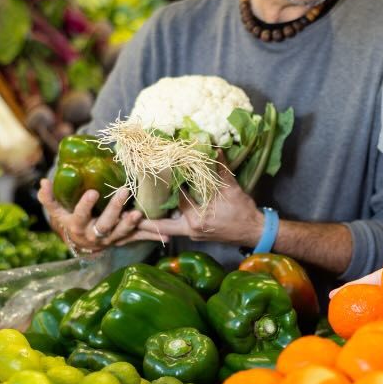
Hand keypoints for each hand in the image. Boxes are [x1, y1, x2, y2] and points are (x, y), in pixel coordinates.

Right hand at [37, 178, 161, 255]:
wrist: (82, 243)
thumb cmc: (69, 221)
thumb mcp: (57, 211)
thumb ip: (49, 198)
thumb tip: (42, 182)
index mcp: (78, 226)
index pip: (80, 215)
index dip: (85, 205)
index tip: (93, 192)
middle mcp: (95, 235)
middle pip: (105, 224)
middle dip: (114, 209)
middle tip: (123, 191)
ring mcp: (111, 239)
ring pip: (122, 233)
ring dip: (132, 224)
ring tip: (139, 214)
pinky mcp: (124, 239)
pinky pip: (138, 238)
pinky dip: (152, 236)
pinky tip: (166, 235)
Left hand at [148, 158, 263, 246]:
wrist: (254, 231)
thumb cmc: (243, 211)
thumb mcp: (232, 189)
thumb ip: (220, 168)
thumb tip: (214, 148)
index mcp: (198, 218)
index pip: (176, 200)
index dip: (165, 187)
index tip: (151, 179)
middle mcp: (191, 229)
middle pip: (162, 225)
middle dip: (145, 221)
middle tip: (128, 212)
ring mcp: (193, 234)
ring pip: (168, 228)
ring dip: (156, 220)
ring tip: (138, 212)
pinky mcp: (196, 234)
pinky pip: (177, 228)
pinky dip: (170, 220)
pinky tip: (162, 212)